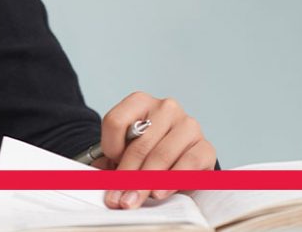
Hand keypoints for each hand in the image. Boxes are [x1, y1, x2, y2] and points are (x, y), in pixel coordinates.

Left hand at [95, 91, 215, 209]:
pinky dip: (171, 180)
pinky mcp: (205, 146)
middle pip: (139, 144)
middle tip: (118, 199)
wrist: (179, 161)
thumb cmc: (147, 153)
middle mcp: (166, 108)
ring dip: (145, 182)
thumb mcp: (125, 151)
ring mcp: (188, 125)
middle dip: (126, 177)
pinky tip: (159, 192)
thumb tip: (96, 177)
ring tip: (134, 199)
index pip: (115, 121)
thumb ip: (110, 160)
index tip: (109, 165)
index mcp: (140, 102)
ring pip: (161, 155)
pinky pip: (188, 163)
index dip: (109, 147)